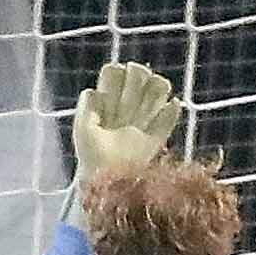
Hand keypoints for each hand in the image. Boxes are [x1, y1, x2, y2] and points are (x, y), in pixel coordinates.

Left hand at [73, 61, 180, 184]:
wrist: (106, 181)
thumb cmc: (90, 155)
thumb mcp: (83, 128)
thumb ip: (87, 107)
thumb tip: (95, 90)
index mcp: (107, 103)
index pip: (115, 73)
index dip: (117, 73)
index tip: (111, 90)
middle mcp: (126, 108)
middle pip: (140, 75)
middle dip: (139, 76)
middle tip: (132, 93)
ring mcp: (143, 122)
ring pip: (158, 90)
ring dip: (159, 87)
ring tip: (155, 94)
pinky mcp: (156, 139)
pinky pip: (169, 119)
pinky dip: (172, 111)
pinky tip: (172, 106)